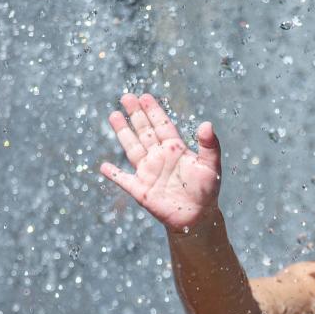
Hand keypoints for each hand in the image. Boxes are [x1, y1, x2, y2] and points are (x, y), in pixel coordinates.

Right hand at [100, 93, 220, 232]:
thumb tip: (207, 124)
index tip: (144, 96)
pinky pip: (123, 180)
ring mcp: (148, 172)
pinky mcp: (141, 190)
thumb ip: (210, 146)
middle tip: (126, 96)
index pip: (162, 126)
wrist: (198, 217)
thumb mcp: (211, 166)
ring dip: (123, 133)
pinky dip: (113, 175)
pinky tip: (103, 167)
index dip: (153, 111)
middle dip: (135, 115)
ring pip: (132, 148)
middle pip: (144, 132)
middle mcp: (159, 157)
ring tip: (114, 116)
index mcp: (175, 150)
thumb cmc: (207, 191)